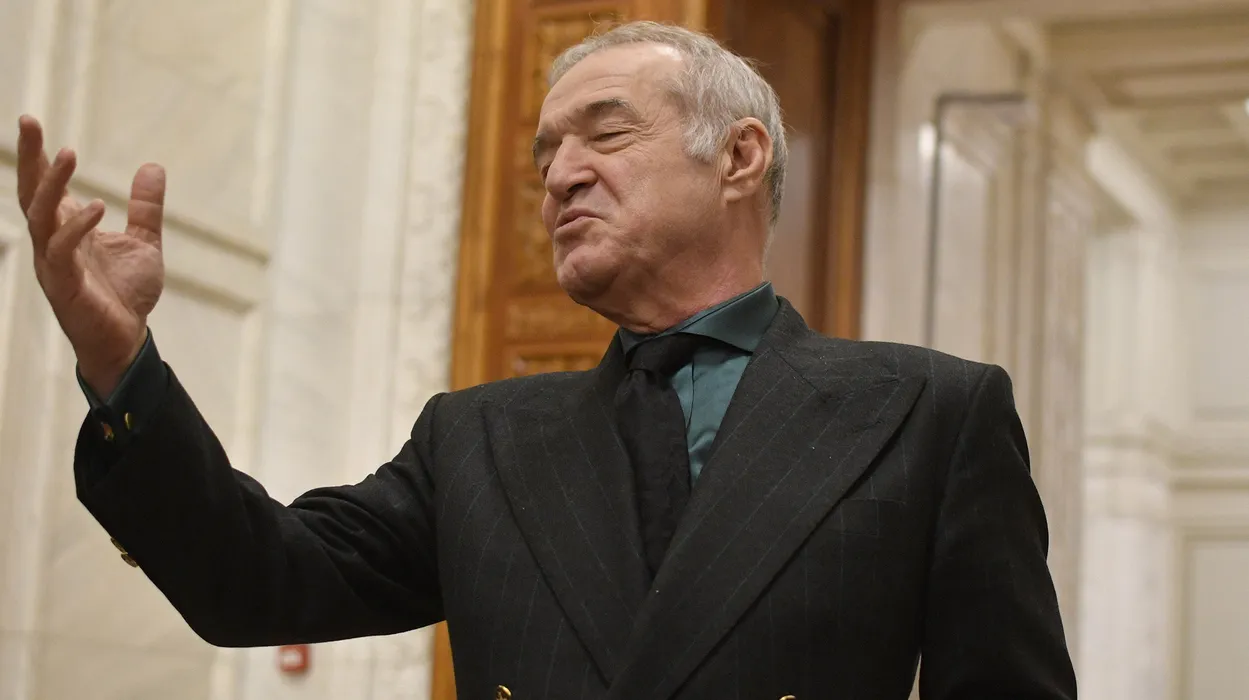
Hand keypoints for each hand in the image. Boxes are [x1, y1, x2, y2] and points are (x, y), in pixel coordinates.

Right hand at [17, 115, 165, 395]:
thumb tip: (153, 166)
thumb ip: (145, 207)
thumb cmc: (126, 293)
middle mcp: (52, 241)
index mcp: (67, 228)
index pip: (44, 185)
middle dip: (29, 158)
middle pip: (31, 192)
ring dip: (50, 185)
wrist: (127, 338)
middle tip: (30, 121)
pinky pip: (61, 251)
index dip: (37, 154)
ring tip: (67, 154)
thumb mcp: (144, 241)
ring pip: (40, 216)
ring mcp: (53, 263)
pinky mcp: (64, 285)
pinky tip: (97, 206)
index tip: (31, 120)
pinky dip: (76, 227)